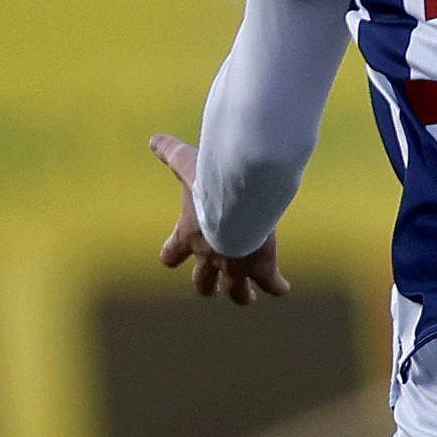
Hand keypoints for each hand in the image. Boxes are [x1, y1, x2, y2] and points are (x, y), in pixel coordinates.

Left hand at [149, 133, 290, 305]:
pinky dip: (277, 286)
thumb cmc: (210, 182)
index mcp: (188, 235)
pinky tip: (282, 287)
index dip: (172, 256)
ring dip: (240, 295)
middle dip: (207, 286)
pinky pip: (271, 284)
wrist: (238, 200)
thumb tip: (154, 139)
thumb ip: (171, 154)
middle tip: (214, 287)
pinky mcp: (261, 267)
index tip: (174, 260)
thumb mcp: (188, 163)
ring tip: (248, 298)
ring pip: (235, 293)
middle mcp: (209, 257)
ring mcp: (235, 266)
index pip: (170, 255)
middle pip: (202, 283)